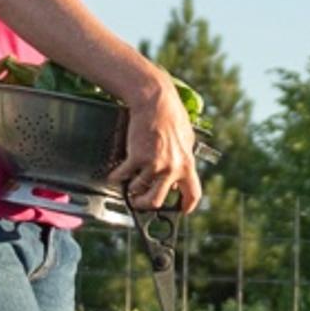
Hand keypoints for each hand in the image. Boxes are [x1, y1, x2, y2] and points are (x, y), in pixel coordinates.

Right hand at [119, 73, 202, 213]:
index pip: (192, 194)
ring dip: (131, 190)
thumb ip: (183, 159)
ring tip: (129, 186)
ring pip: (139, 191)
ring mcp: (154, 164)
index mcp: (187, 164)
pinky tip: (116, 175)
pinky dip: (117, 177)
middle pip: (158, 201)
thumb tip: (177, 176)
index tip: (181, 210)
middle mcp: (172, 168)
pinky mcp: (137, 156)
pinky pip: (123, 176)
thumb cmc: (171, 116)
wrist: (156, 100)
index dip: (186, 206)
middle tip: (141, 202)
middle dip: (146, 205)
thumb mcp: (185, 140)